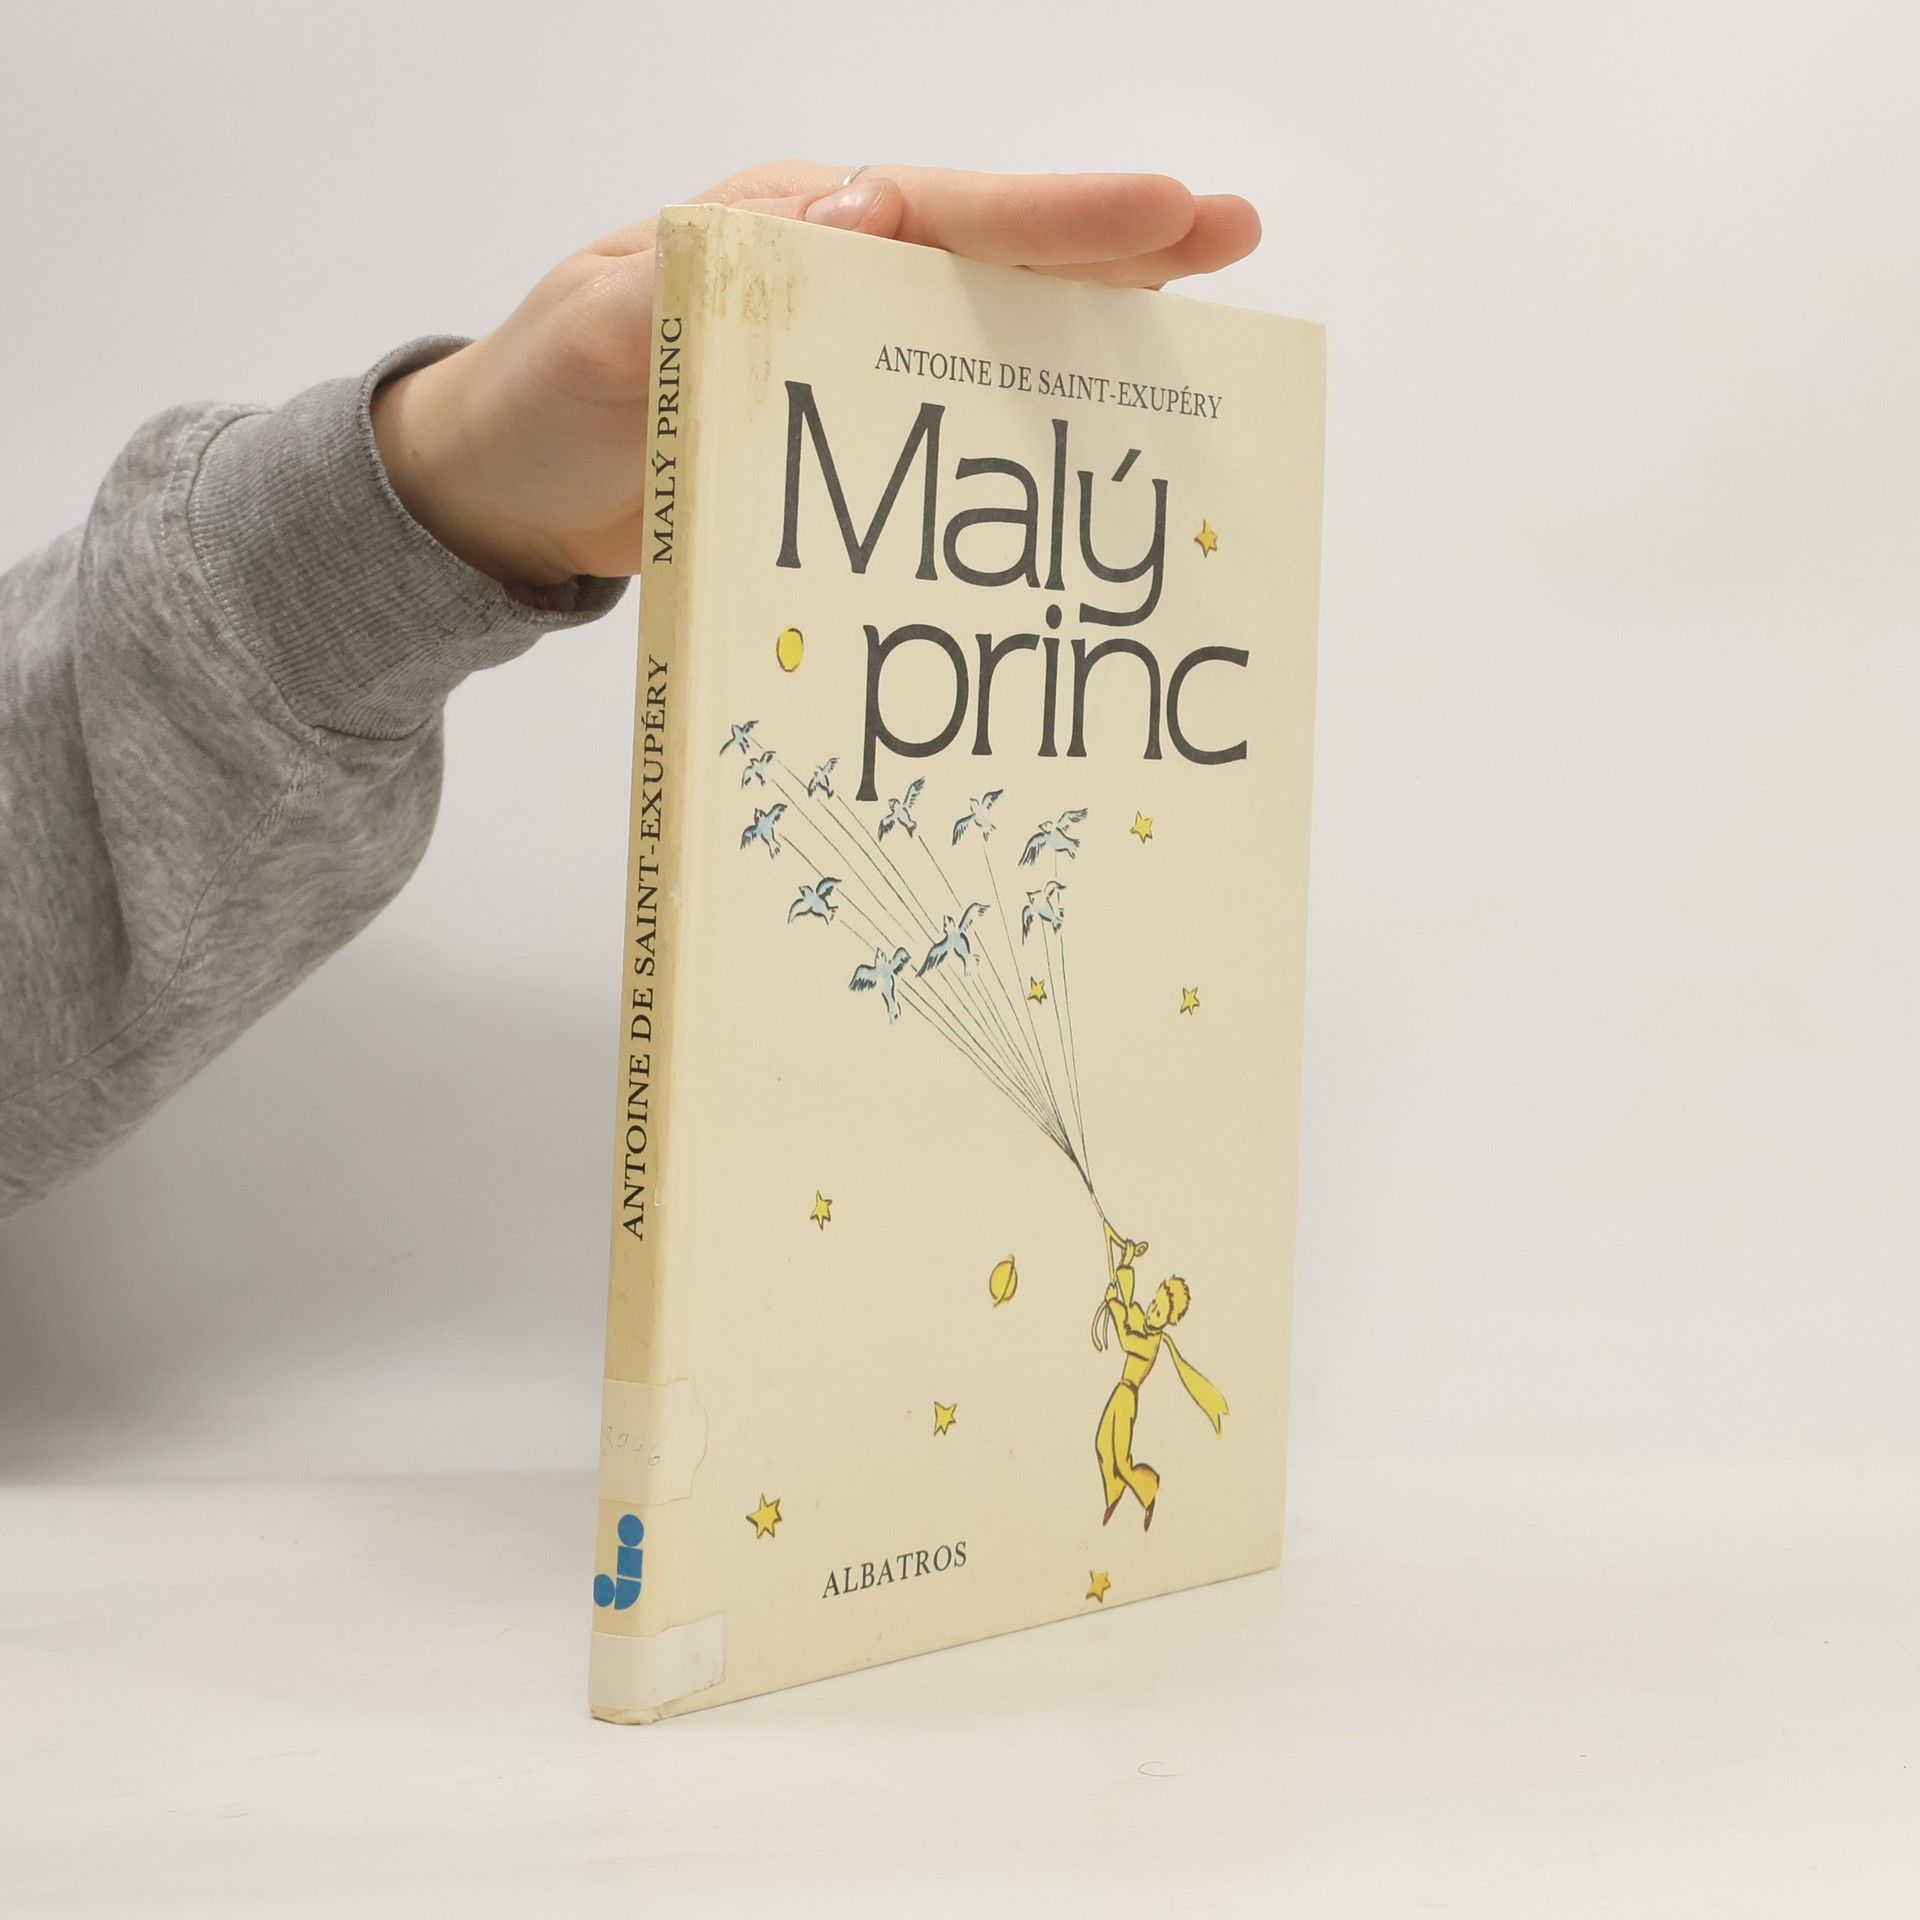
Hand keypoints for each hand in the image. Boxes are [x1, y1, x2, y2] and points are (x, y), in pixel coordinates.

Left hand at [371, 161, 1259, 589]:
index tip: (1167, 211)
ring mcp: (840, 352)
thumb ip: (702, 275)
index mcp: (779, 227)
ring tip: (1199, 330)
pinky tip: (1087, 432)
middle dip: (1113, 244)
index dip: (1055, 215)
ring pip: (988, 322)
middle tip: (1234, 234)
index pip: (939, 207)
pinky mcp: (841, 425)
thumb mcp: (594, 330)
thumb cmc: (535, 404)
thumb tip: (853, 212)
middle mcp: (828, 275)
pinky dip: (1021, 409)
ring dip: (1089, 324)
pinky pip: (948, 406)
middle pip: (992, 251)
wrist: (503, 498)